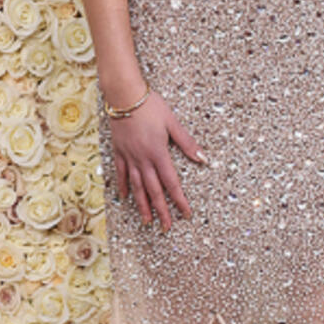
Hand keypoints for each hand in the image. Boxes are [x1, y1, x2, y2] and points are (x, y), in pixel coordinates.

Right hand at [109, 93, 205, 228]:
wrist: (124, 95)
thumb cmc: (151, 106)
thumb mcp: (172, 123)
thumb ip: (187, 143)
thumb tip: (204, 159)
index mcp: (159, 153)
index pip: (171, 183)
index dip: (179, 200)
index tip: (185, 214)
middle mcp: (143, 159)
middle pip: (154, 190)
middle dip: (161, 210)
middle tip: (166, 227)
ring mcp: (129, 157)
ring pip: (137, 186)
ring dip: (142, 205)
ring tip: (147, 221)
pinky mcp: (119, 152)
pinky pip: (121, 173)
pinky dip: (123, 187)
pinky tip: (125, 198)